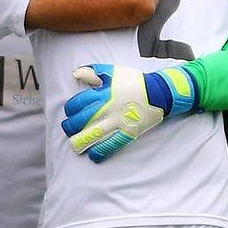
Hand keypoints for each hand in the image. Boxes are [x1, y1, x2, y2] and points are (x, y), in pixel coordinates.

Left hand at [61, 62, 196, 162]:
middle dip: (71, 126)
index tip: (69, 112)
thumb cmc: (134, 82)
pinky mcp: (129, 132)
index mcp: (105, 93)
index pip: (80, 102)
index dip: (70, 109)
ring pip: (95, 134)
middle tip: (68, 129)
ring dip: (81, 141)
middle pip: (83, 119)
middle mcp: (110, 108)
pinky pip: (113, 144)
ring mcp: (120, 121)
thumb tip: (76, 74)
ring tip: (75, 145)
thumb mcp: (114, 72)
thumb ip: (94, 71)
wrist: (159, 92)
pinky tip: (93, 155)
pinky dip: (101, 151)